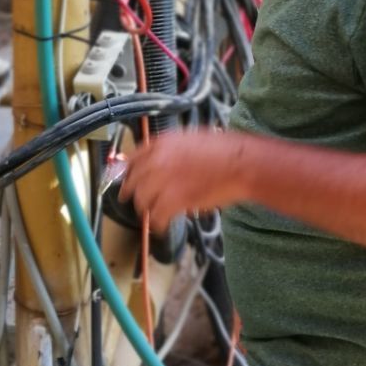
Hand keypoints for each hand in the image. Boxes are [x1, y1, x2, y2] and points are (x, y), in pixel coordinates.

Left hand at [120, 128, 254, 233]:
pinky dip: (157, 224)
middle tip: (130, 201)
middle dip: (130, 193)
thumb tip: (161, 161)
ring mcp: (165, 180)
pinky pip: (157, 216)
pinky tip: (160, 226)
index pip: (134, 158)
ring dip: (145, 210)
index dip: (127, 171)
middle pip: (133, 181)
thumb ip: (171, 149)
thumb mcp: (191, 139)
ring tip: (151, 215)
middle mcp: (158, 160)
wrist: (240, 163)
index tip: (125, 178)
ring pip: (142, 200)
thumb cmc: (223, 150)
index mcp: (163, 142)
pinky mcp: (174, 199)